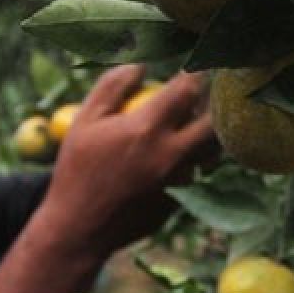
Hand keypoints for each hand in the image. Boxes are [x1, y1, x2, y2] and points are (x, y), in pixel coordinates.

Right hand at [41, 65, 215, 261]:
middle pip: (215, 121)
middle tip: (210, 92)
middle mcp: (170, 155)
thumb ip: (112, 86)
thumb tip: (141, 65)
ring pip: (213, 150)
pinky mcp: (182, 201)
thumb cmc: (76, 169)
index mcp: (146, 129)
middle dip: (217, 103)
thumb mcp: (84, 121)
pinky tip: (182, 151)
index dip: (198, 71)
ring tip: (198, 119)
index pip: (187, 89)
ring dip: (210, 131)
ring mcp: (180, 181)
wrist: (79, 229)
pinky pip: (199, 172)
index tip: (200, 63)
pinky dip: (195, 158)